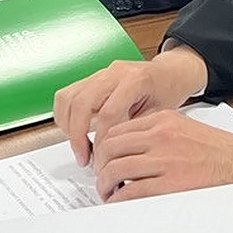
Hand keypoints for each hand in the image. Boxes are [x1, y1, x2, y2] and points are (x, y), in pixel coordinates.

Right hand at [53, 48, 209, 165]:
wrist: (168, 73)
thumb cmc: (166, 92)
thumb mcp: (161, 115)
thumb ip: (137, 133)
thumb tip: (116, 159)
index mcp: (136, 80)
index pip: (108, 113)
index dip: (101, 141)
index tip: (101, 160)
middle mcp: (115, 72)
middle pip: (82, 103)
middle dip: (77, 135)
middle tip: (83, 158)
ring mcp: (100, 73)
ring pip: (69, 97)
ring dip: (67, 125)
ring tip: (78, 146)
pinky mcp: (90, 78)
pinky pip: (67, 94)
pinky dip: (65, 115)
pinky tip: (75, 131)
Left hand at [91, 110, 232, 202]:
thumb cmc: (217, 149)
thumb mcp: (184, 128)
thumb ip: (157, 133)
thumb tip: (129, 150)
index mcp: (163, 120)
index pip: (117, 130)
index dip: (103, 148)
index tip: (102, 161)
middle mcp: (161, 136)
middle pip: (110, 148)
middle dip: (99, 166)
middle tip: (100, 179)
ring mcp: (165, 159)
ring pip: (115, 170)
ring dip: (104, 185)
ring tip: (108, 193)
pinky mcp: (170, 183)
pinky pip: (131, 192)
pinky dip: (118, 199)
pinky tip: (119, 202)